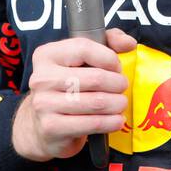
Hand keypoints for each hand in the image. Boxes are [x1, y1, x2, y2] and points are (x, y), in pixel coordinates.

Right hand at [12, 27, 136, 161]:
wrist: (42, 126)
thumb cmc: (67, 89)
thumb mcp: (82, 60)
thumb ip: (107, 42)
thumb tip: (129, 43)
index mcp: (47, 55)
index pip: (84, 48)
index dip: (109, 58)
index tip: (117, 67)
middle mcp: (42, 78)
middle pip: (95, 78)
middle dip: (117, 84)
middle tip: (122, 88)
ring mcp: (44, 104)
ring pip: (97, 102)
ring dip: (117, 104)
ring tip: (121, 103)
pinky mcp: (51, 127)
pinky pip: (93, 123)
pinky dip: (111, 122)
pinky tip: (117, 120)